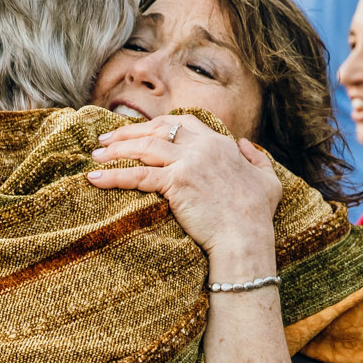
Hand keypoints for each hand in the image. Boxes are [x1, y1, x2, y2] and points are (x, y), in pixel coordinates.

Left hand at [86, 115, 281, 259]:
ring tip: (96, 156)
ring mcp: (188, 162)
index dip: (157, 125)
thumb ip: (257, 158)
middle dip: (128, 133)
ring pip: (143, 147)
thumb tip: (245, 145)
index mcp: (220, 143)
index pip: (182, 123)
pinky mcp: (176, 183)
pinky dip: (112, 175)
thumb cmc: (258, 216)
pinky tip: (94, 178)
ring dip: (116, 150)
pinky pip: (137, 175)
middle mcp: (202, 146)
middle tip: (106, 140)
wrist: (247, 239)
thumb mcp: (268, 181)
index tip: (140, 131)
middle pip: (157, 130)